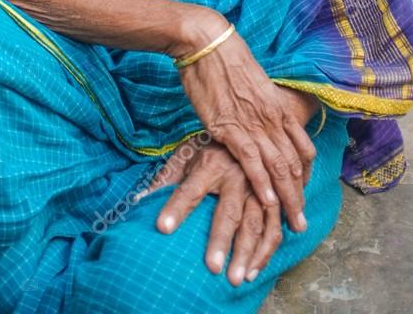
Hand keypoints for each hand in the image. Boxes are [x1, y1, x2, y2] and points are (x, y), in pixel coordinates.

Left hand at [137, 140, 282, 285]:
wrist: (245, 133)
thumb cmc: (208, 150)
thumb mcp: (185, 154)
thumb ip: (166, 178)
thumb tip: (139, 200)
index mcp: (210, 163)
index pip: (189, 189)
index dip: (177, 207)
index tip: (162, 228)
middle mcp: (236, 175)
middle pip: (228, 211)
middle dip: (220, 240)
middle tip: (211, 267)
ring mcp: (258, 188)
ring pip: (255, 223)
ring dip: (246, 253)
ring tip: (234, 279)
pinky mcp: (272, 199)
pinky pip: (273, 228)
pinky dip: (265, 252)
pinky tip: (252, 271)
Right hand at [170, 14, 316, 231]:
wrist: (206, 41)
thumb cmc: (225, 56)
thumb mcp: (253, 80)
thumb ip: (260, 102)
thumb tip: (259, 113)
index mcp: (278, 106)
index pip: (303, 148)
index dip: (306, 174)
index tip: (303, 193)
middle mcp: (271, 118)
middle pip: (294, 165)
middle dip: (299, 196)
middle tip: (301, 222)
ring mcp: (252, 123)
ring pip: (278, 167)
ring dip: (286, 198)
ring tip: (291, 222)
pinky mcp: (228, 126)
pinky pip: (251, 160)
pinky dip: (260, 182)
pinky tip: (266, 201)